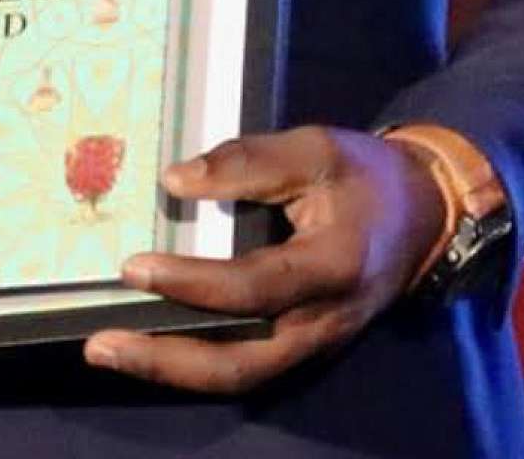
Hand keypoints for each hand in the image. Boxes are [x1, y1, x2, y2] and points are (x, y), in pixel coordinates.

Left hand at [82, 125, 444, 393]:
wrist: (422, 214)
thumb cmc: (365, 176)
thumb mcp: (316, 148)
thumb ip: (250, 162)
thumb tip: (175, 180)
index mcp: (332, 266)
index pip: (256, 288)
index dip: (194, 283)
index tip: (135, 266)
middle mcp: (323, 321)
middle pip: (241, 361)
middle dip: (167, 358)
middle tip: (101, 343)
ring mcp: (314, 342)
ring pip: (239, 375)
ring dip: (171, 370)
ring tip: (109, 351)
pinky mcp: (302, 345)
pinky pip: (245, 365)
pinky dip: (194, 363)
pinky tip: (151, 348)